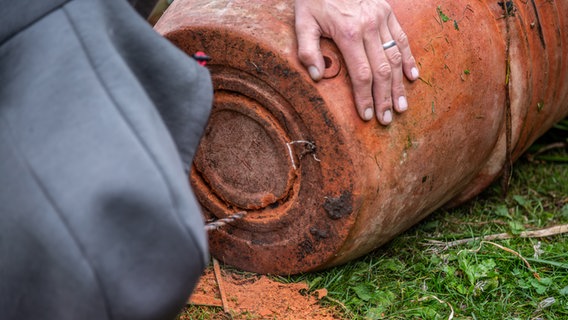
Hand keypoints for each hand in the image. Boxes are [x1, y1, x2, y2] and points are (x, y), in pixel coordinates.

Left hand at [295, 0, 418, 124]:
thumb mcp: (303, 20)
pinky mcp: (387, 12)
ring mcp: (381, 19)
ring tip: (401, 106)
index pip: (361, 74)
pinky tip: (412, 77)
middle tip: (386, 119)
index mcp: (348, 33)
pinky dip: (409, 59)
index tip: (367, 116)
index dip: (365, 97)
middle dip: (384, 98)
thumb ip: (307, 49)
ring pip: (395, 57)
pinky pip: (402, 38)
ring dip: (398, 85)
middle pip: (381, 71)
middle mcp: (369, 27)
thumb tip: (316, 76)